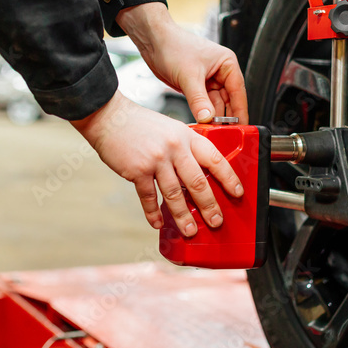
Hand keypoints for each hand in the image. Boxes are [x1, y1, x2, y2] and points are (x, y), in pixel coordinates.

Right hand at [71, 91, 243, 233]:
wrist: (110, 117)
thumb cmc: (140, 123)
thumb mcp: (170, 128)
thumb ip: (184, 148)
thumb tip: (196, 174)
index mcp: (186, 136)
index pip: (215, 158)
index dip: (229, 178)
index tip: (237, 192)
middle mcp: (174, 147)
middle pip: (198, 182)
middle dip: (209, 206)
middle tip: (216, 221)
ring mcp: (156, 160)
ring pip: (175, 194)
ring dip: (183, 216)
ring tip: (190, 230)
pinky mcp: (137, 171)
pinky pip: (148, 197)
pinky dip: (153, 213)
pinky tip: (158, 223)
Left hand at [116, 3, 248, 123]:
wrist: (153, 41)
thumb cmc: (173, 45)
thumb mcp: (189, 76)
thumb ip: (199, 100)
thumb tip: (207, 118)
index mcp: (226, 63)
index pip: (238, 91)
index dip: (240, 110)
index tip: (241, 127)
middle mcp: (220, 72)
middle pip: (228, 100)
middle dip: (225, 116)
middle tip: (224, 133)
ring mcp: (207, 80)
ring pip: (215, 104)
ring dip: (212, 117)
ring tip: (211, 130)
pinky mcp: (195, 86)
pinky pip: (203, 104)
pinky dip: (202, 113)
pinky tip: (201, 123)